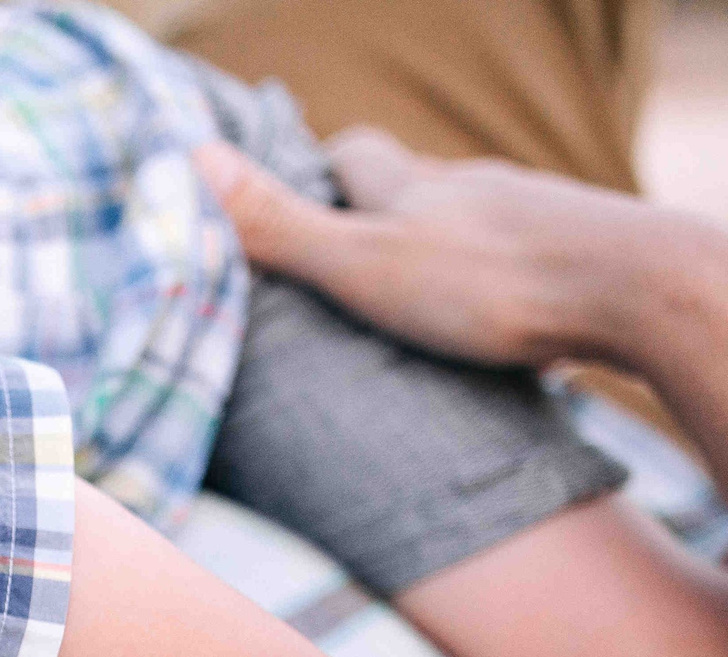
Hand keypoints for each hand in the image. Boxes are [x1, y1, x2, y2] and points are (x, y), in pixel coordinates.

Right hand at [194, 128, 687, 371]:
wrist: (642, 289)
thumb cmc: (495, 284)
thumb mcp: (361, 263)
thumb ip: (281, 225)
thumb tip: (189, 160)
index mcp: (414, 187)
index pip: (355, 155)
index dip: (317, 168)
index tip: (292, 192)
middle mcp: (474, 187)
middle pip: (415, 187)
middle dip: (378, 215)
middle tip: (344, 260)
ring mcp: (533, 216)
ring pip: (472, 224)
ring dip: (441, 253)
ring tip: (416, 306)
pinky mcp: (579, 252)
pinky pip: (526, 259)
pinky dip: (499, 283)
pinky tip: (497, 326)